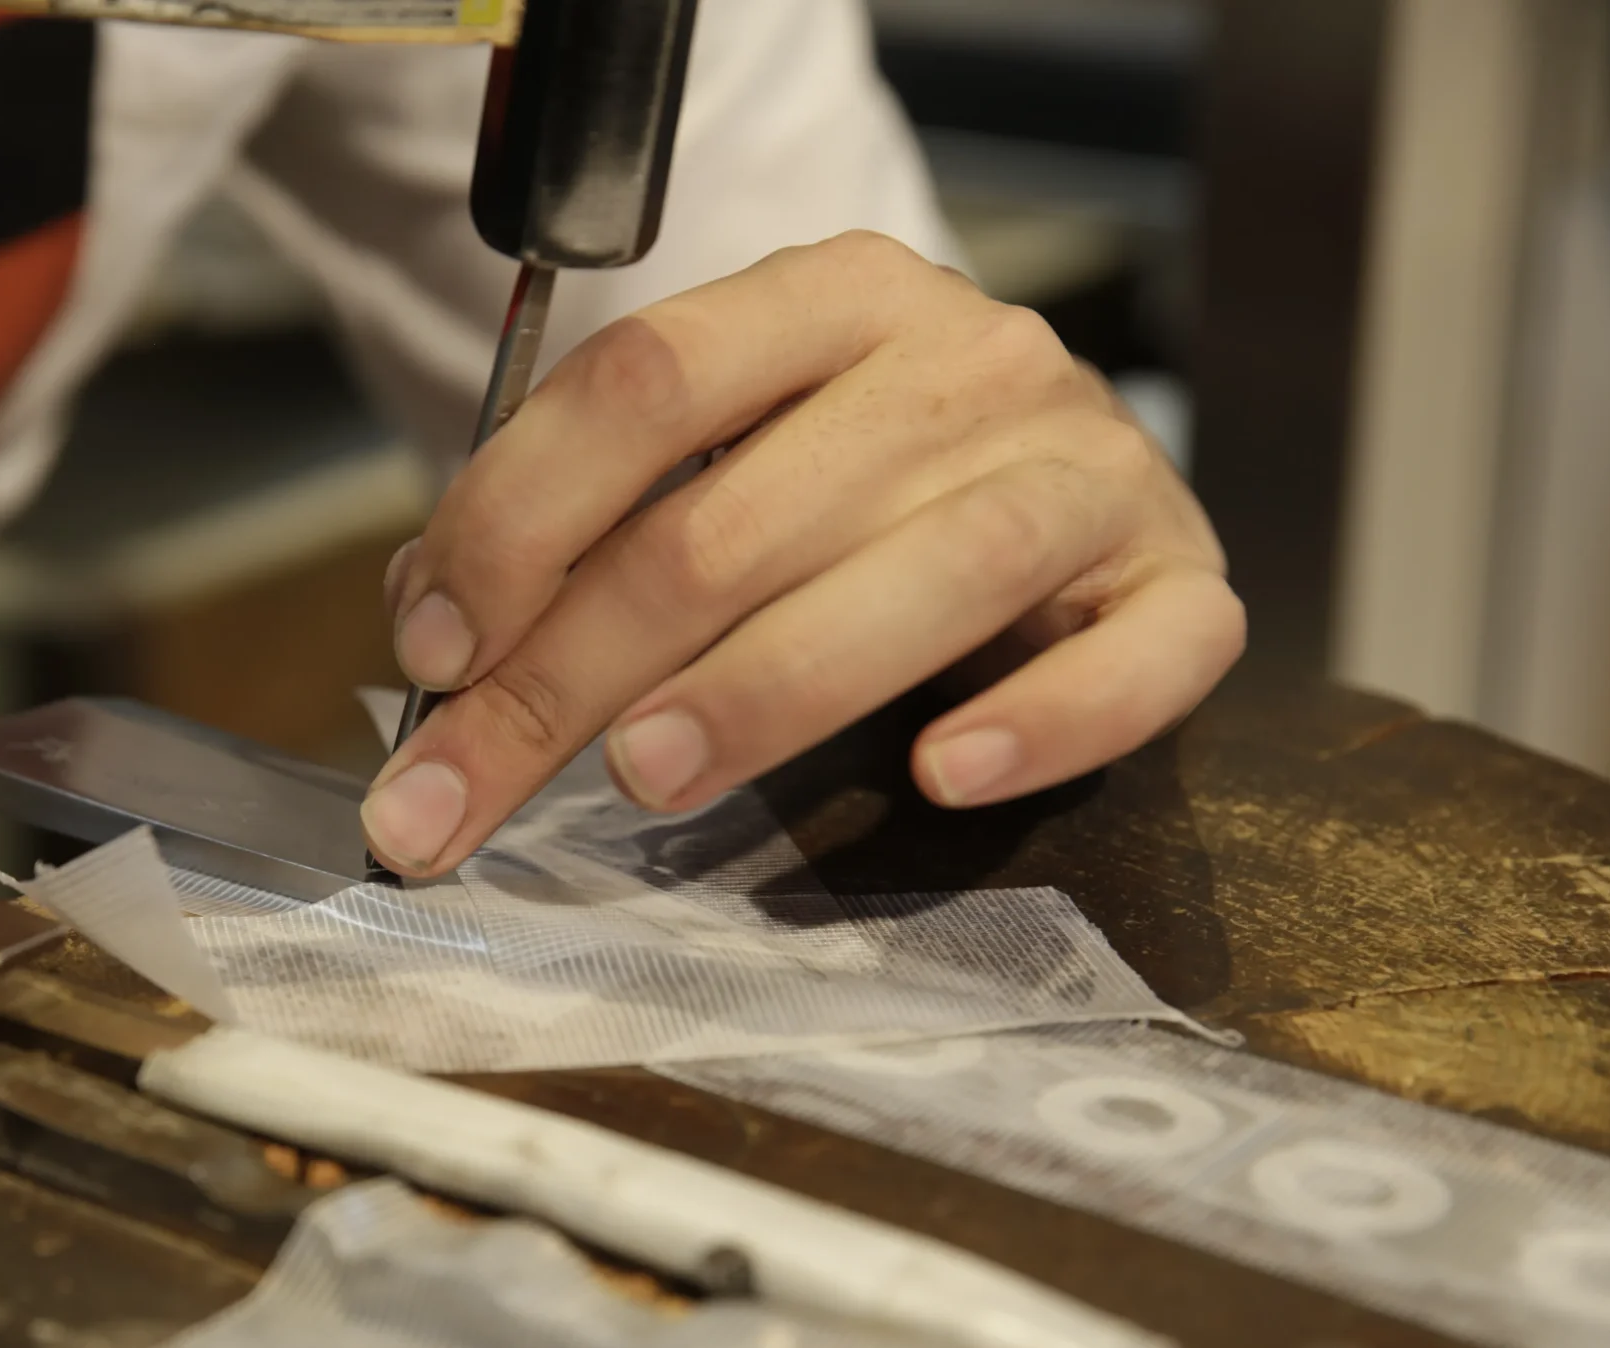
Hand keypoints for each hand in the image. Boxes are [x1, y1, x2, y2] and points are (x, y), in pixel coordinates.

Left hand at [363, 231, 1242, 878]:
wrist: (1067, 473)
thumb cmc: (858, 488)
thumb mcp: (716, 463)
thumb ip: (581, 524)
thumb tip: (432, 627)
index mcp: (827, 298)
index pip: (644, 383)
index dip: (516, 520)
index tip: (431, 651)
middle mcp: (961, 361)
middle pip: (735, 518)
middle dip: (572, 669)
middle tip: (467, 787)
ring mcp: (1083, 466)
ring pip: (923, 577)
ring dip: (765, 688)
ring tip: (647, 773)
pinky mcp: (1178, 580)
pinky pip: (1136, 656)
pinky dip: (1043, 720)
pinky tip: (945, 772)